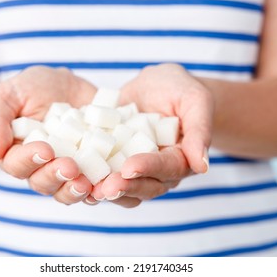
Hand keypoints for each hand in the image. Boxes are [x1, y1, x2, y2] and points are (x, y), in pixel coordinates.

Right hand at [0, 66, 96, 203]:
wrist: (64, 86)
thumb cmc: (30, 89)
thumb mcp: (7, 96)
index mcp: (17, 154)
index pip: (17, 165)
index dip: (29, 160)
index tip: (44, 150)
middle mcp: (42, 167)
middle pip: (43, 182)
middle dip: (56, 176)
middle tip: (70, 167)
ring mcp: (68, 169)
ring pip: (67, 190)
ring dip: (76, 190)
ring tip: (87, 183)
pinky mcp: (91, 166)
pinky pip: (94, 183)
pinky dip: (100, 187)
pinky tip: (107, 185)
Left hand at [91, 63, 213, 207]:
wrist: (157, 87)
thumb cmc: (179, 89)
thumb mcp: (194, 100)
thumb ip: (199, 130)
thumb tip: (202, 166)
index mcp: (181, 157)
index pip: (167, 167)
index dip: (149, 168)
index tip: (130, 167)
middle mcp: (158, 170)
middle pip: (145, 185)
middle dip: (125, 186)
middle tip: (104, 187)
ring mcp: (135, 167)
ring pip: (124, 186)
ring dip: (106, 190)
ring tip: (88, 189)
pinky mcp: (116, 161)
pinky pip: (105, 173)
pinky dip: (92, 177)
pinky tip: (74, 176)